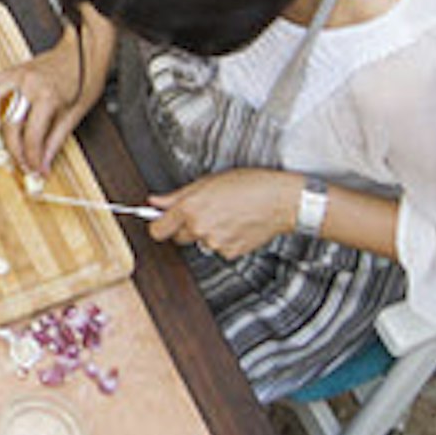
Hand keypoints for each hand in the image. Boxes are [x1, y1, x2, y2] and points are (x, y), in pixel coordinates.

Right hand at [0, 45, 84, 171]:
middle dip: (15, 150)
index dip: (32, 157)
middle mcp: (28, 85)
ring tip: (9, 138)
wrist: (85, 48)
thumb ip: (56, 139)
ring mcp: (18, 75)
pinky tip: (0, 114)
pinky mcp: (15, 70)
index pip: (32, 136)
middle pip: (10, 125)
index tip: (35, 170)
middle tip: (24, 163)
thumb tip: (43, 161)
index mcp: (47, 97)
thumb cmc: (85, 77)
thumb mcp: (76, 113)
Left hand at [150, 168, 307, 257]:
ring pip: (200, 242)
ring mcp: (214, 243)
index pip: (157, 230)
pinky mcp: (229, 253)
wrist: (280, 201)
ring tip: (225, 215)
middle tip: (203, 212)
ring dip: (206, 233)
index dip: (159, 225)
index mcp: (190, 208)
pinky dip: (223, 240)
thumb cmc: (250, 185)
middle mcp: (199, 228)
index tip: (163, 221)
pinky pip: (218, 249)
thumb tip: (155, 201)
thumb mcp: (208, 181)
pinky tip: (235, 225)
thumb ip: (177, 195)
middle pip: (177, 237)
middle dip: (185, 227)